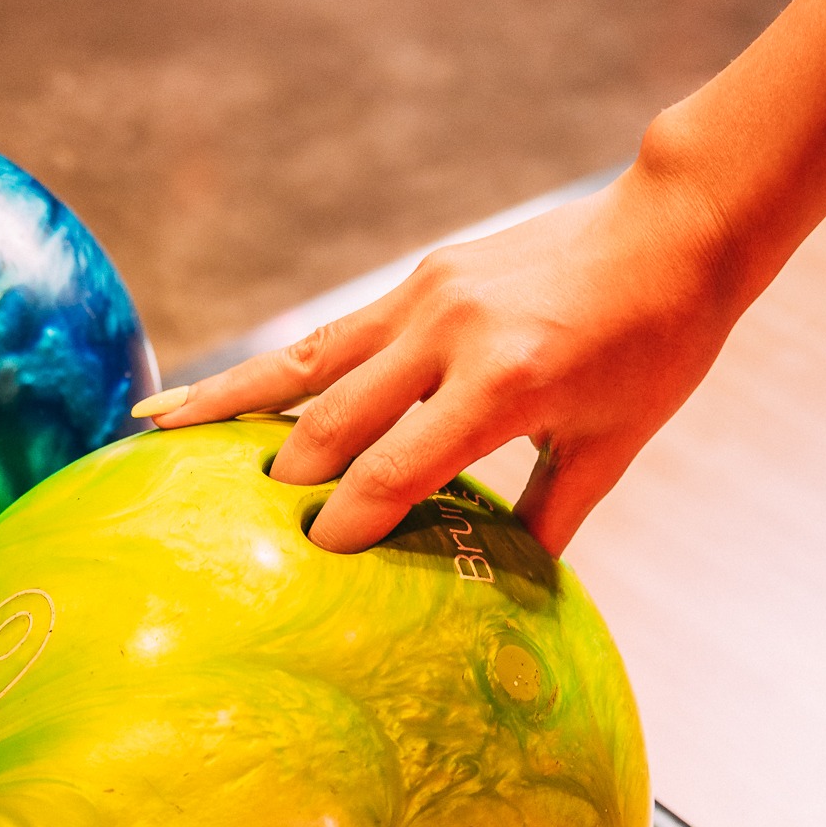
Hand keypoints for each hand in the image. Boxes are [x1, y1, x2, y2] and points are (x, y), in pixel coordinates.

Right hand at [133, 156, 738, 555]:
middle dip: (279, 481)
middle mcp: (450, 334)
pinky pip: (330, 335)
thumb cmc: (657, 347)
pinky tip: (215, 393)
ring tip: (150, 429)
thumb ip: (547, 519)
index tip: (308, 561)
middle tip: (225, 534)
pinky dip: (269, 369)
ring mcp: (426, 297)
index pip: (396, 468)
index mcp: (506, 384)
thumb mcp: (611, 445)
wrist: (675, 231)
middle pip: (333, 419)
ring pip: (305, 361)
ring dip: (227, 402)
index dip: (347, 521)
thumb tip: (507, 595)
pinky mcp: (418, 279)